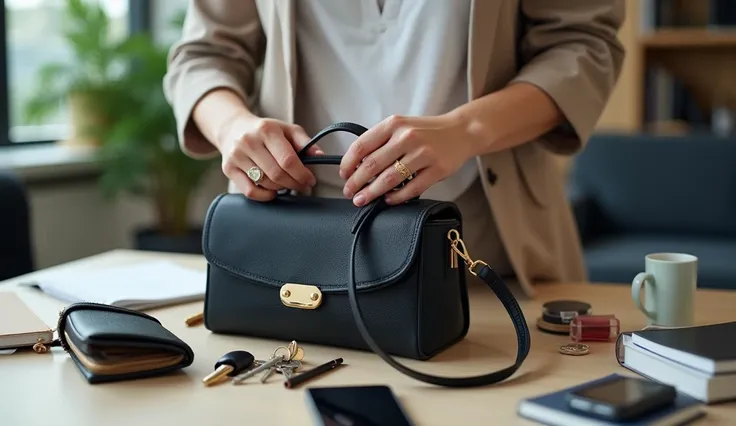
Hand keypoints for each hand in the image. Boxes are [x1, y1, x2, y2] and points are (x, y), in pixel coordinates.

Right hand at [216, 115, 322, 200]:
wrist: (232, 127)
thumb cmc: (265, 131)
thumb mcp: (286, 129)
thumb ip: (305, 142)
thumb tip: (320, 156)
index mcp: (267, 130)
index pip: (288, 160)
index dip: (302, 174)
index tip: (310, 180)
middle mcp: (249, 142)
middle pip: (277, 174)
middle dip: (294, 184)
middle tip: (303, 186)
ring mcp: (236, 156)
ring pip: (265, 183)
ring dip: (282, 188)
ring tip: (288, 185)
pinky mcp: (228, 168)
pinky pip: (249, 191)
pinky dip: (265, 196)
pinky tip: (272, 191)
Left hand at [339, 114, 474, 205]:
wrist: (461, 132)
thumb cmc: (426, 132)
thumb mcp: (401, 126)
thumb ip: (381, 141)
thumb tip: (356, 166)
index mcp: (393, 124)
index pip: (362, 145)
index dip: (348, 163)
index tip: (343, 175)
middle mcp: (407, 136)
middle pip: (372, 164)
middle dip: (356, 182)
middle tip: (349, 193)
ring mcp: (423, 153)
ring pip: (389, 179)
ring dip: (371, 193)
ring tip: (362, 200)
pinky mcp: (437, 169)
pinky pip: (411, 188)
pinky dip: (396, 197)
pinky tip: (387, 200)